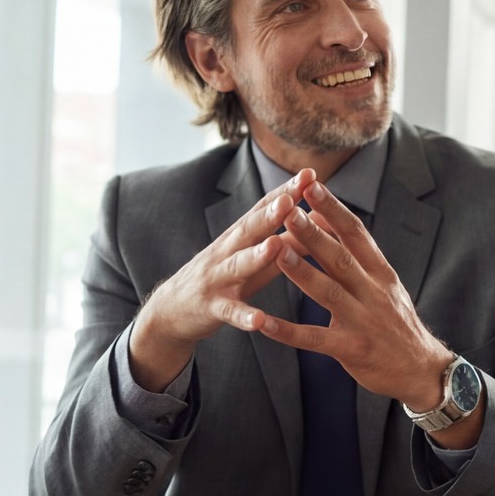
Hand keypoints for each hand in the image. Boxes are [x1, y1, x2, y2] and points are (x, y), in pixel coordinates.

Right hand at [130, 169, 314, 389]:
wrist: (172, 310)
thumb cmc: (226, 278)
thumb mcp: (256, 258)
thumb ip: (287, 242)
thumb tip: (323, 223)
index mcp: (241, 237)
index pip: (265, 208)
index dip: (286, 191)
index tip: (310, 174)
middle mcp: (227, 251)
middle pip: (250, 229)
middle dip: (271, 213)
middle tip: (291, 198)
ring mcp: (217, 279)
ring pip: (238, 266)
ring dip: (256, 256)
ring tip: (275, 246)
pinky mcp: (211, 308)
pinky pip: (230, 312)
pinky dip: (245, 316)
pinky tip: (260, 321)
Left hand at [253, 182, 483, 445]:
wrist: (422, 369)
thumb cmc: (396, 321)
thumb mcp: (384, 283)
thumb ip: (354, 253)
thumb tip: (321, 215)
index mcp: (381, 273)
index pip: (356, 234)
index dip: (333, 210)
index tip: (312, 186)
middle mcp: (374, 292)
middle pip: (341, 258)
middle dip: (313, 234)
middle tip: (288, 210)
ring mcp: (364, 321)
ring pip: (328, 292)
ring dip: (301, 272)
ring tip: (276, 253)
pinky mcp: (352, 349)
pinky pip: (314, 339)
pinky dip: (287, 331)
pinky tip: (263, 324)